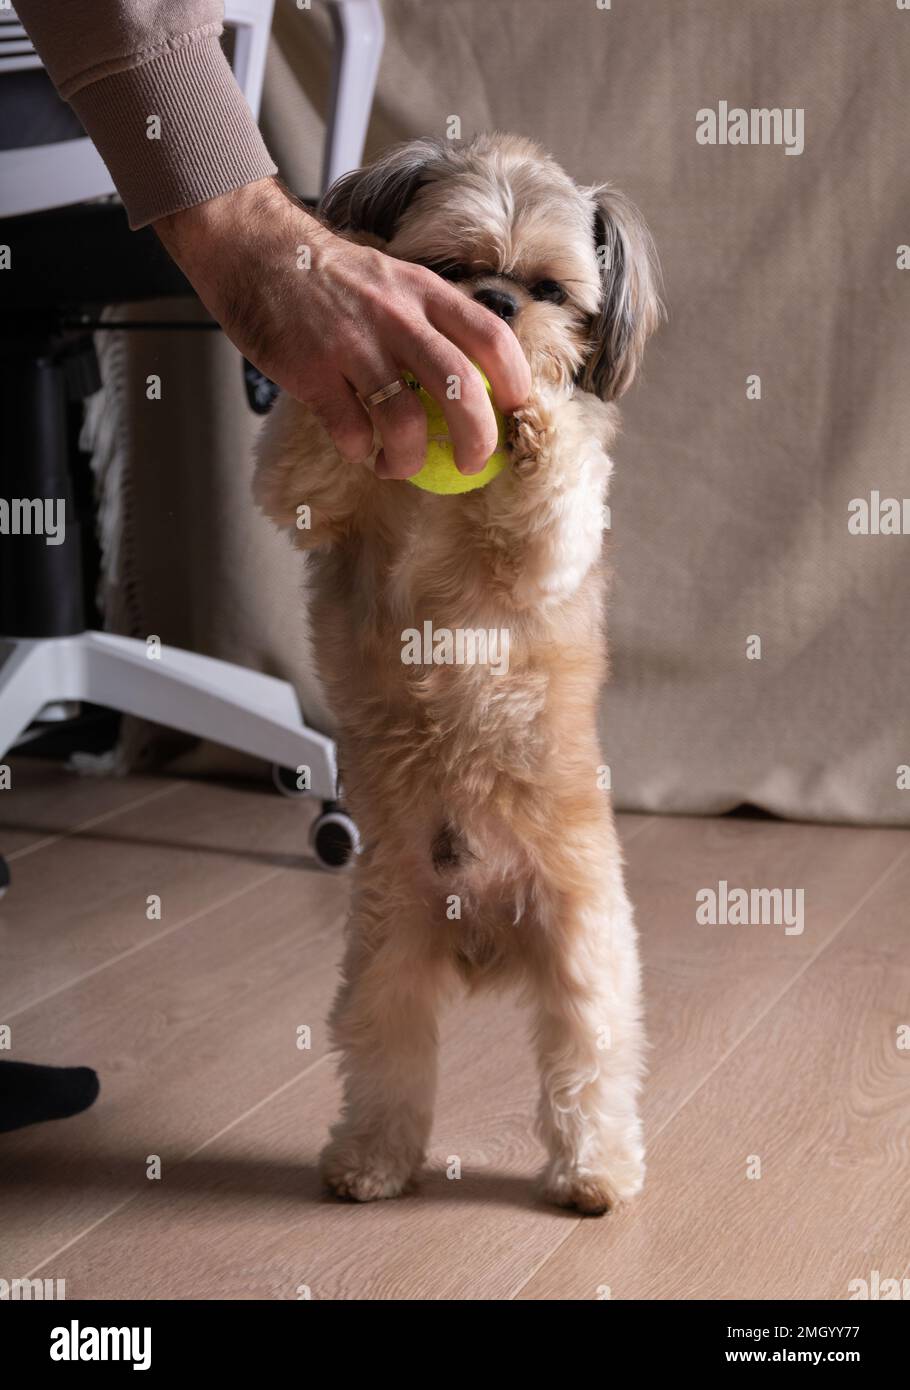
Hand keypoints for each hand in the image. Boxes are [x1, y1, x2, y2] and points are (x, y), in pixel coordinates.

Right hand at [154, 177, 530, 478]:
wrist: (254, 247)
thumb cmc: (324, 273)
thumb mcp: (390, 277)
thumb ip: (427, 316)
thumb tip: (466, 372)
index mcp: (423, 291)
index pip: (490, 335)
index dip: (515, 380)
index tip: (516, 410)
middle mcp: (396, 317)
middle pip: (459, 389)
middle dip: (477, 440)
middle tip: (473, 463)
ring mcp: (353, 346)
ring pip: (404, 423)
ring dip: (408, 460)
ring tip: (398, 466)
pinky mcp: (313, 373)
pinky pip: (350, 431)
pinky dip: (358, 450)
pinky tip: (355, 446)